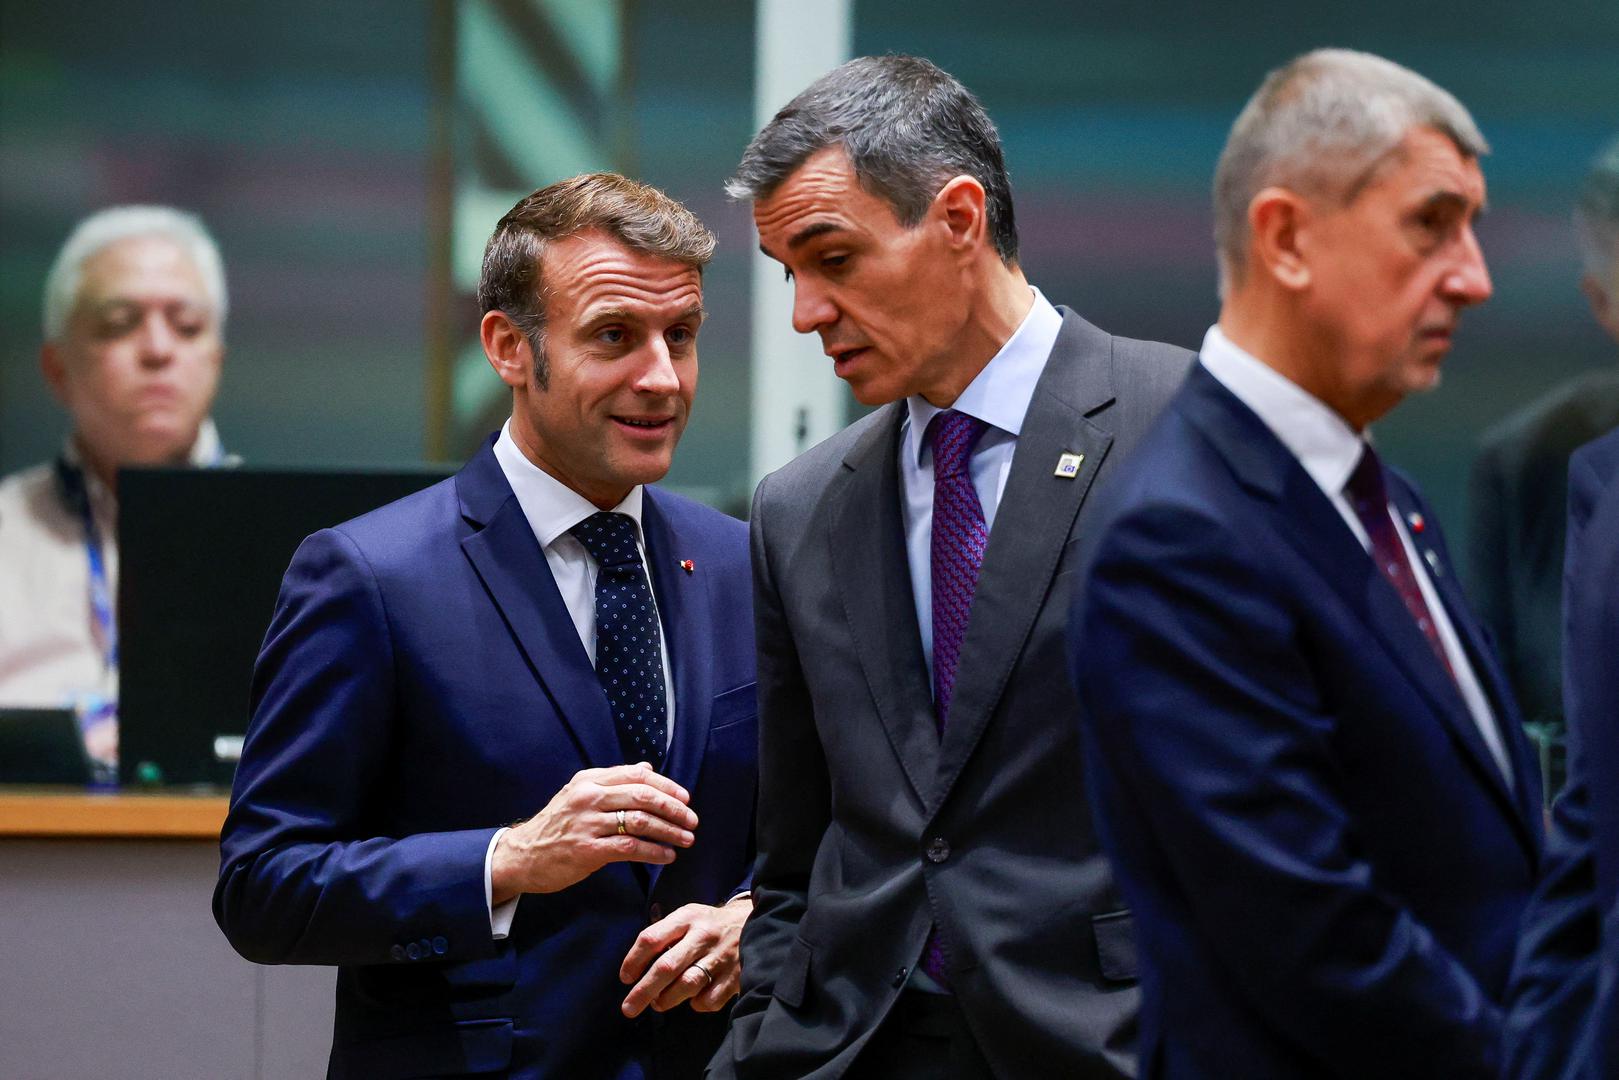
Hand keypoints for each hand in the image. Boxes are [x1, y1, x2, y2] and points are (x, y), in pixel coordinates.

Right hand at [491, 763, 695, 901]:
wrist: (523, 855)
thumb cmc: (556, 825)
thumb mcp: (579, 794)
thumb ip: (613, 781)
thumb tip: (647, 768)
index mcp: (589, 780)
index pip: (637, 776)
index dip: (666, 786)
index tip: (685, 798)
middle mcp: (589, 797)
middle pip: (643, 796)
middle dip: (674, 808)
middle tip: (692, 820)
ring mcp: (588, 823)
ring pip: (641, 821)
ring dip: (669, 831)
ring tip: (686, 839)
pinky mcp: (588, 850)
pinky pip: (630, 847)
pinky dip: (654, 852)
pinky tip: (667, 856)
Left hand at [619, 894, 751, 1016]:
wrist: (752, 922)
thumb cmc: (708, 924)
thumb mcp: (686, 917)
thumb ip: (663, 936)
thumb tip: (637, 971)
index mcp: (687, 917)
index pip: (651, 938)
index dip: (633, 961)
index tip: (626, 978)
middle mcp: (703, 936)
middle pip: (667, 966)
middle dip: (643, 991)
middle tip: (628, 1008)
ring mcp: (721, 957)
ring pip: (687, 984)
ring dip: (667, 999)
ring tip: (659, 1002)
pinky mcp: (735, 976)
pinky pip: (708, 1000)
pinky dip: (696, 1004)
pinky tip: (694, 997)